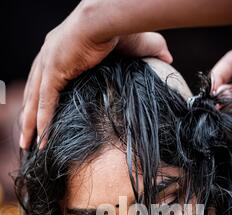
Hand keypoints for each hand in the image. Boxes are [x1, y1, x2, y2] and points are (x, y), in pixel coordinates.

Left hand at [20, 3, 171, 149]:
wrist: (110, 16)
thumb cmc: (122, 27)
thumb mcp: (137, 45)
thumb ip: (150, 53)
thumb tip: (169, 59)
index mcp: (61, 52)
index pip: (46, 81)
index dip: (42, 102)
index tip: (39, 120)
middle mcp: (49, 57)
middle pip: (34, 93)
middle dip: (29, 117)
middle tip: (26, 139)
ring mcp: (49, 63)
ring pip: (35, 100)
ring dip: (30, 124)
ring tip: (28, 146)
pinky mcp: (54, 70)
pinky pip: (46, 100)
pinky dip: (43, 120)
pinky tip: (41, 139)